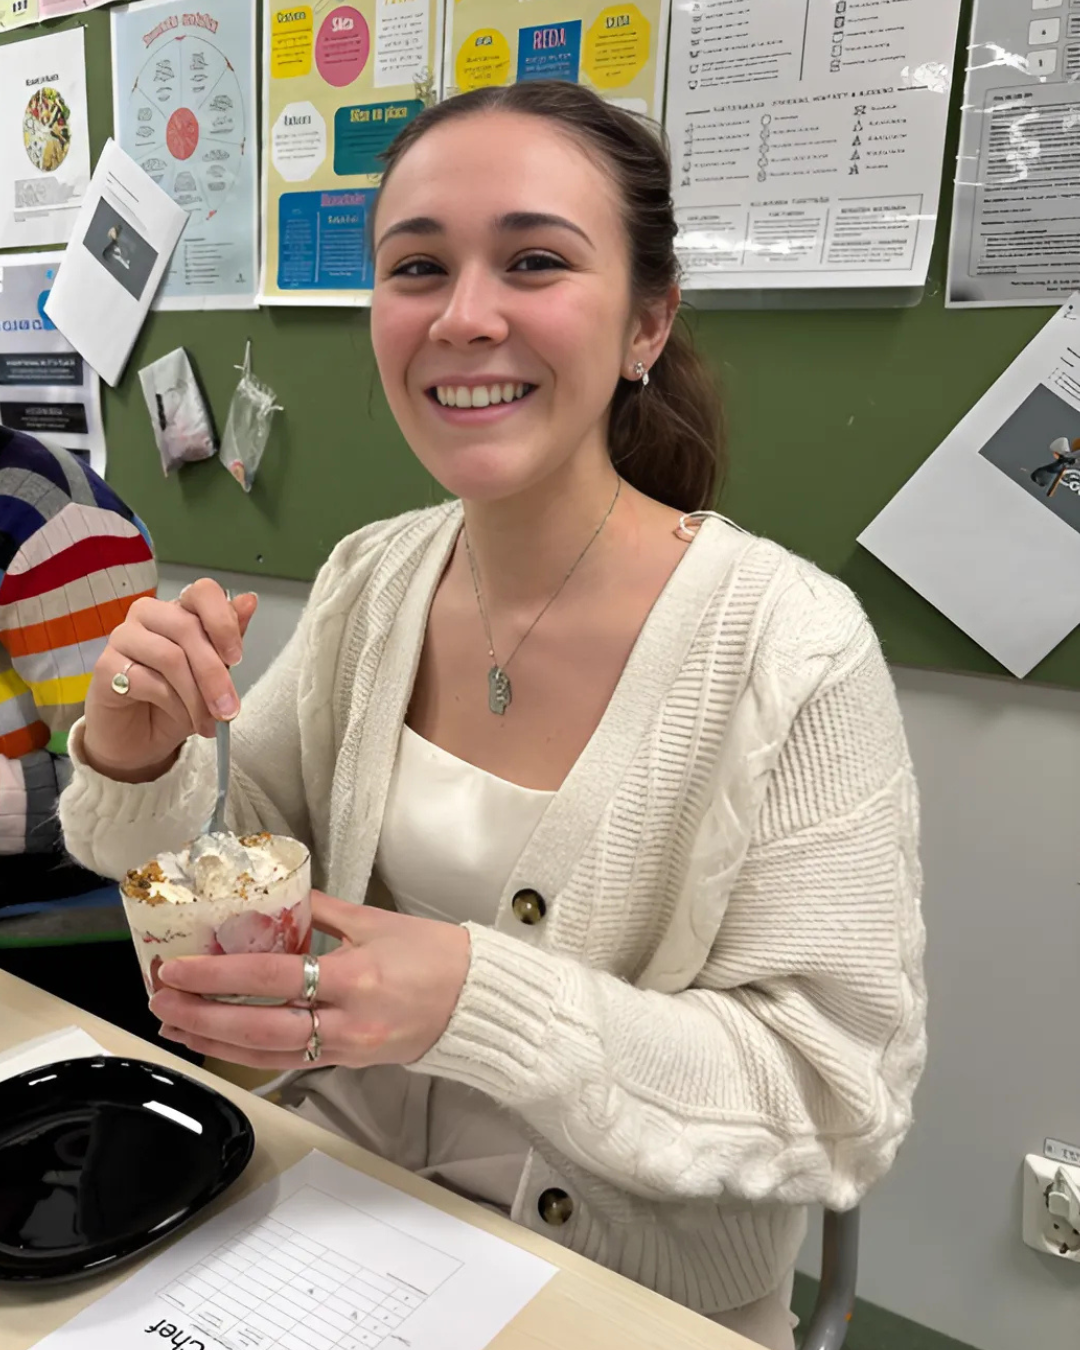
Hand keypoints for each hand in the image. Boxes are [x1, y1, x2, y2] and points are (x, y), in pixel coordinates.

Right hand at [82, 581, 257, 782]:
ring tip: (208, 723)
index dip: (223, 622)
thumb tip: (249, 600)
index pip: (203, 591)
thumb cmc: (177, 702)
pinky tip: (183, 720)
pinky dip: (174, 706)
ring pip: (170, 657)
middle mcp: (148, 615)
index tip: (236, 658)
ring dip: (196, 697)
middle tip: (228, 709)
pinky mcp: (105, 665)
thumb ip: (229, 640)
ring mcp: (123, 637)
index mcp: (179, 610)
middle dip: (214, 674)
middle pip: (187, 628)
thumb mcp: (213, 675)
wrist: (140, 739)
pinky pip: (148, 681)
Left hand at [149, 892, 471, 1070]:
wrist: (477, 1001)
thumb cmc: (435, 955)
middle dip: (202, 1015)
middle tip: (160, 999)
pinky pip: (289, 1060)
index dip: (218, 974)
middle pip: (258, 1026)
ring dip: (214, 1041)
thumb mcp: (376, 920)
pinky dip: (249, 1051)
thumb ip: (322, 911)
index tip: (178, 968)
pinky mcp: (348, 1062)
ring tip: (176, 1025)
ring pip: (267, 1052)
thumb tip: (276, 897)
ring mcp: (346, 1048)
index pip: (271, 977)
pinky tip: (221, 1041)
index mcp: (353, 976)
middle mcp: (345, 1020)